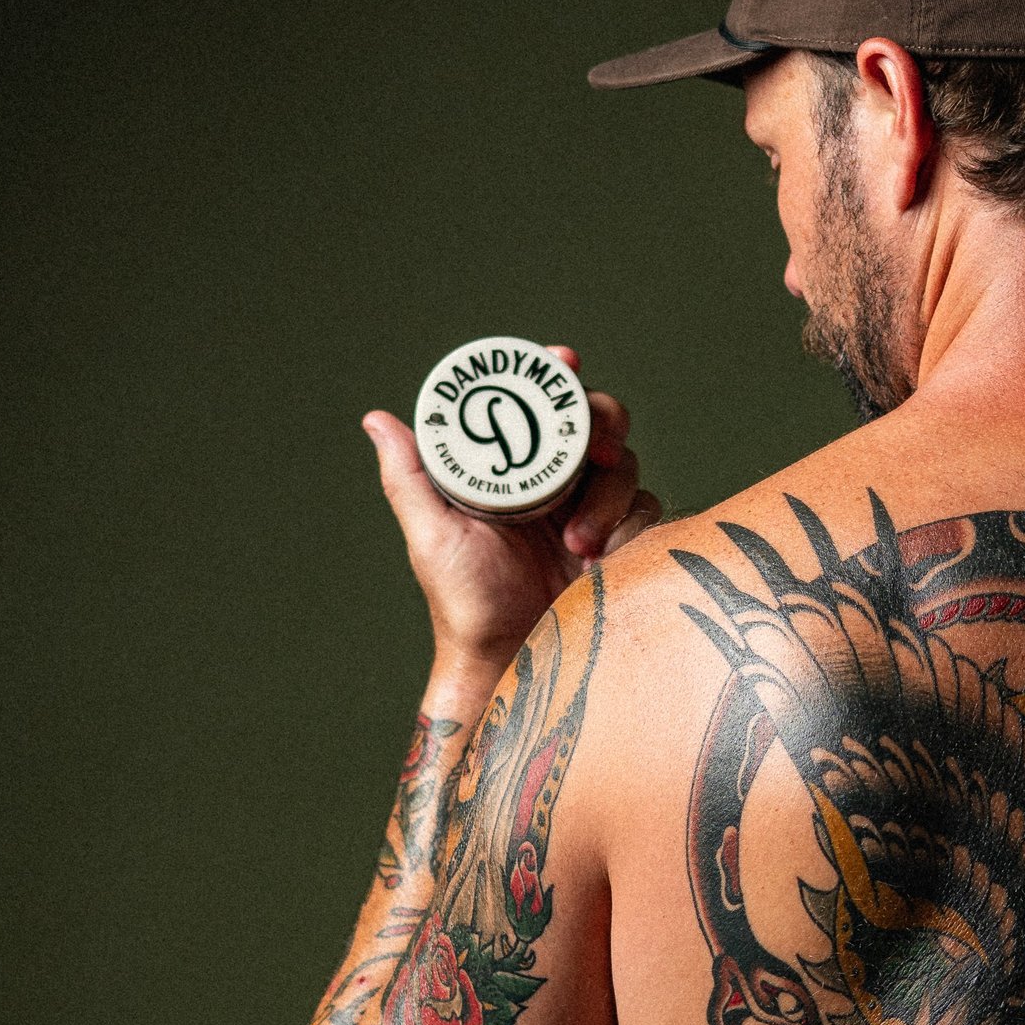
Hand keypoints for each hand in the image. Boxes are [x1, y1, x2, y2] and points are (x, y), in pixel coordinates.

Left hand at [358, 369, 661, 679]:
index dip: (554, 378)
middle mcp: (554, 483)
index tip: (565, 363)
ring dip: (608, 496)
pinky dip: (630, 528)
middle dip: (601, 421)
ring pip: (624, 465)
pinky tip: (600, 559)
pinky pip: (646, 512)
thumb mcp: (432, 536)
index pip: (539, 407)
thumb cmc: (464, 604)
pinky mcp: (622, 542)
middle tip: (596, 446)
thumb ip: (410, 479)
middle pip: (594, 423)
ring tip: (578, 541)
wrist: (511, 662)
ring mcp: (592, 510)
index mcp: (511, 472)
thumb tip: (378, 420)